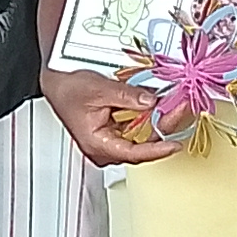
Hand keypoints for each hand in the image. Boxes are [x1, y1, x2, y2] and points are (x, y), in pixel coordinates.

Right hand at [43, 66, 186, 167]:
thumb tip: (151, 102)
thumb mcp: (99, 89)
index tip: (175, 144)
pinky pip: (138, 128)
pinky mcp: (117, 131)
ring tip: (174, 105)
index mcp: (97, 144)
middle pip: (142, 144)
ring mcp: (112, 141)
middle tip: (179, 110)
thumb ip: (126, 96)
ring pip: (143, 136)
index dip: (157, 150)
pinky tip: (161, 106)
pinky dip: (150, 117)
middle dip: (162, 127)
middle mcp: (106, 148)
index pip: (133, 154)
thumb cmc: (68, 90)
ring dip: (158, 121)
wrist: (57, 83)